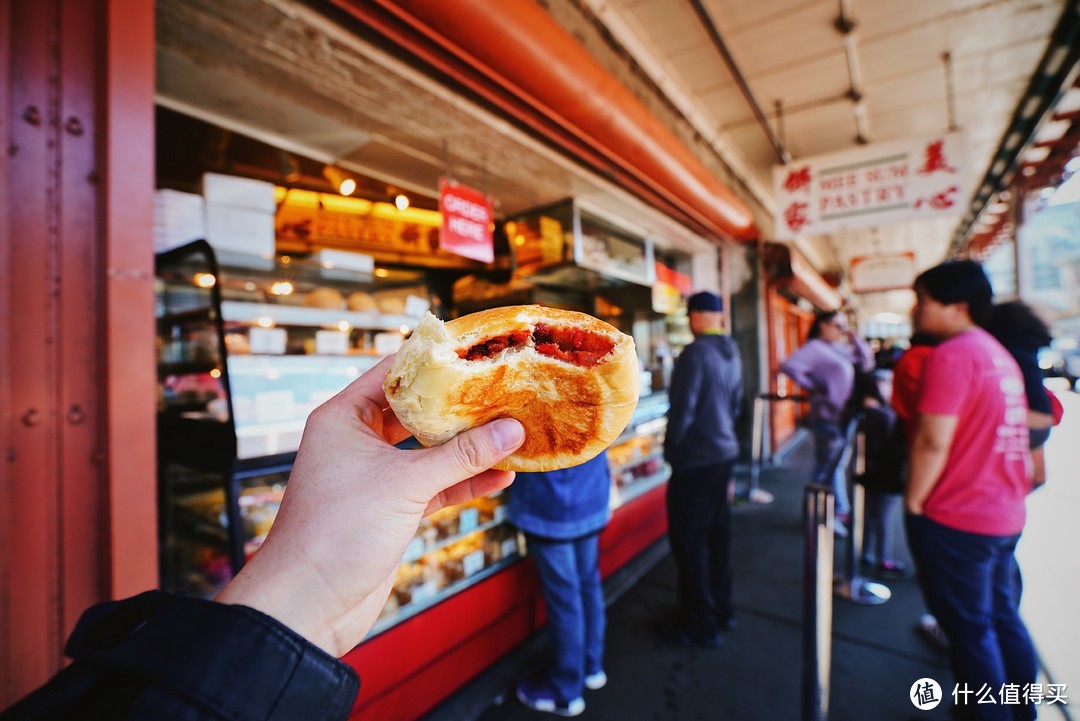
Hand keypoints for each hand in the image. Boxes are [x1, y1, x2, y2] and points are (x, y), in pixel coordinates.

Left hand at [215, 355, 524, 656]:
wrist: (307, 604)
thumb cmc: (338, 530)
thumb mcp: (406, 484)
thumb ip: (461, 456)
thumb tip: (512, 430)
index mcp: (344, 418)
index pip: (394, 373)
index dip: (435, 363)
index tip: (477, 353)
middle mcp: (356, 441)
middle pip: (416, 412)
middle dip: (459, 407)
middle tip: (503, 392)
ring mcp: (374, 476)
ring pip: (428, 451)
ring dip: (467, 447)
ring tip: (511, 433)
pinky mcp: (389, 509)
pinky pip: (432, 485)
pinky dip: (463, 481)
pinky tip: (500, 476)